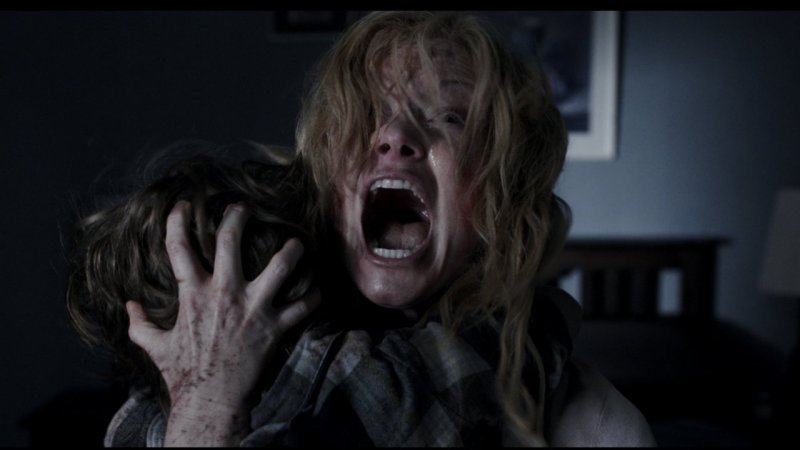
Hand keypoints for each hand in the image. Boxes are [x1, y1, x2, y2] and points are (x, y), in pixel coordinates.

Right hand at [125, 200, 319, 445]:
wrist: (211, 401)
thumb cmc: (183, 374)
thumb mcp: (155, 347)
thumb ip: (139, 325)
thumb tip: (129, 307)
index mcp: (193, 294)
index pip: (179, 248)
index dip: (177, 221)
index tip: (183, 206)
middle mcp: (225, 294)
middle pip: (230, 241)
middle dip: (237, 217)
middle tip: (243, 208)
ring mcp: (253, 308)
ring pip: (280, 266)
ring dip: (290, 250)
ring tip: (295, 242)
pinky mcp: (275, 326)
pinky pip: (302, 305)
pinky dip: (313, 296)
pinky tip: (317, 287)